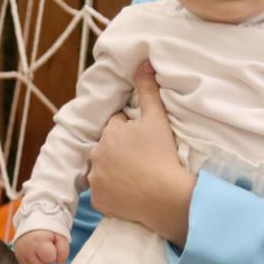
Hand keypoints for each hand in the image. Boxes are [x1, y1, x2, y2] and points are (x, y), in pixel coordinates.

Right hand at [13, 230, 68, 263]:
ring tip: (41, 249)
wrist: (35, 220)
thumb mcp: (61, 236)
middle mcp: (26, 247)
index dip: (54, 253)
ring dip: (41, 262)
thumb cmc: (49, 228)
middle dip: (47, 258)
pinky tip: (36, 254)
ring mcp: (20, 251)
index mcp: (38, 240)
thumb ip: (64, 251)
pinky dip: (33, 263)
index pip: (50, 259)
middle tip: (46, 246)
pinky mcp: (17, 255)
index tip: (52, 244)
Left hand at [89, 63, 194, 246]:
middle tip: (143, 160)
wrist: (167, 197)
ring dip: (115, 172)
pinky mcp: (99, 200)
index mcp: (109, 132)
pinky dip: (114, 194)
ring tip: (137, 178)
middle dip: (120, 151)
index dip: (132, 132)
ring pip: (104, 170)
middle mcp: (96, 154)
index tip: (145, 142)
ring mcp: (96, 179)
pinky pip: (104, 193)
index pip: (117, 126)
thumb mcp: (157, 119)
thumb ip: (148, 90)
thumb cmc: (163, 155)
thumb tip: (143, 63)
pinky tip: (131, 193)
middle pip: (108, 148)